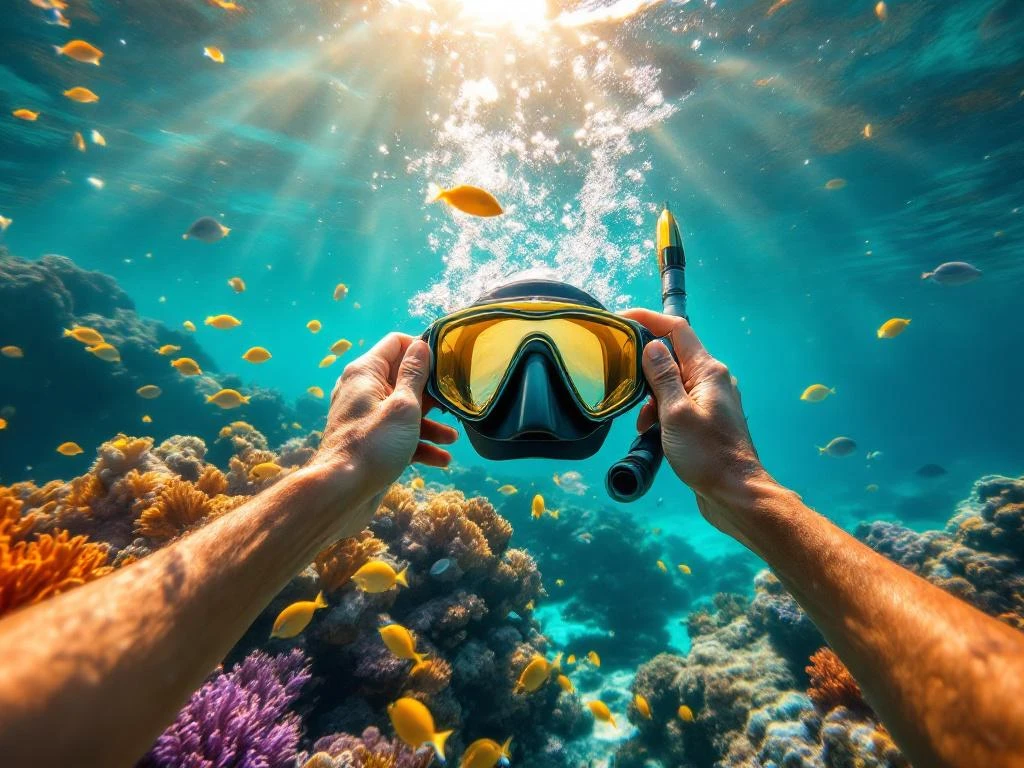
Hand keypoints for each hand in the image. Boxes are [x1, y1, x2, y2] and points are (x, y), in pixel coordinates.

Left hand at [311, 334, 457, 528]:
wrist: (341, 494)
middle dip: (431, 392)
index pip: (396, 343)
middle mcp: (363, 391)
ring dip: (430, 424)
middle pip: (403, 378)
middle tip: (454, 401)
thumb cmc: (373, 446)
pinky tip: (440, 459)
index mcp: (365, 372)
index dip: (421, 348)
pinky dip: (419, 444)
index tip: (446, 362)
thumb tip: (421, 346)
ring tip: (451, 438)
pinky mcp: (372, 442)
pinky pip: (399, 435)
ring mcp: (367, 418)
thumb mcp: (403, 406)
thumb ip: (414, 375)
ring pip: (405, 411)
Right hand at [621, 309, 772, 533]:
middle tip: (624, 382)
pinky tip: (653, 433)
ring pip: (673, 384)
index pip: (677, 329)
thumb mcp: (675, 412)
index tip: (622, 320)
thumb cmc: (706, 453)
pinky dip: (661, 413)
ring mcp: (711, 401)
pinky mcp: (707, 421)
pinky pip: (678, 404)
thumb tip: (653, 345)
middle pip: (673, 357)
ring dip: (652, 398)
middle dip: (646, 368)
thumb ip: (662, 377)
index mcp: (708, 371)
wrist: (735, 493)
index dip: (649, 320)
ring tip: (643, 423)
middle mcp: (713, 380)